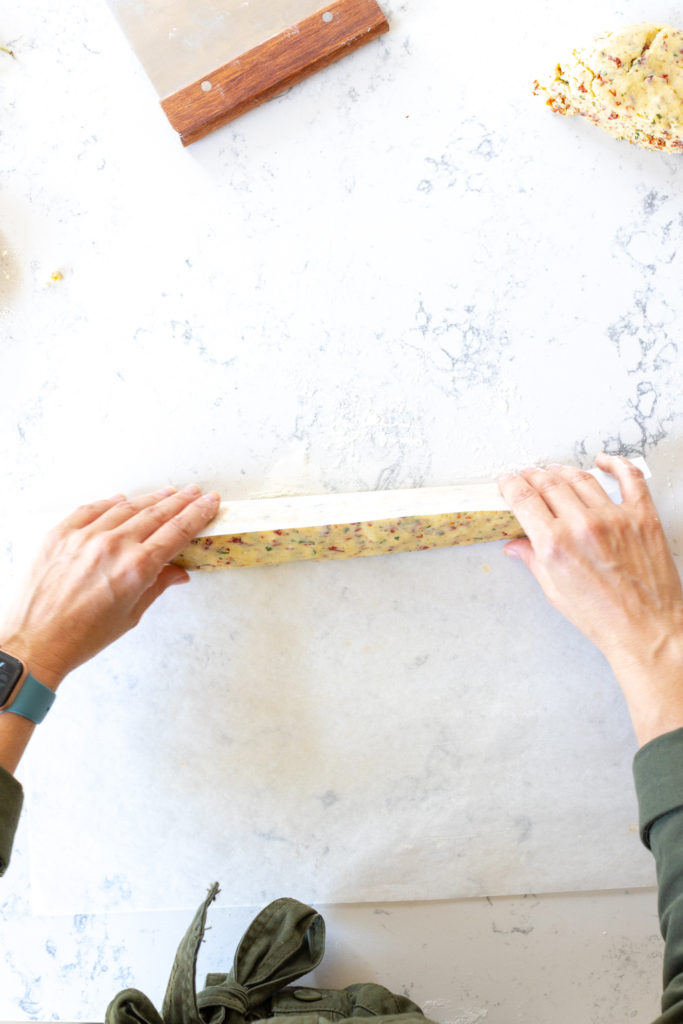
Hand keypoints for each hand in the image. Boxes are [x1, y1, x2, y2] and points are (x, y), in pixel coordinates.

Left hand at [0, 485, 220, 689]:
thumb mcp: (130, 615)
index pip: (177, 531)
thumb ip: (157, 586)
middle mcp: (112, 546)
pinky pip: (91, 509)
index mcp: (135, 568)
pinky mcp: (60, 533)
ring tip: (166, 493)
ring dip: (150, 499)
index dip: (197, 514)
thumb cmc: (81, 637)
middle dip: (180, 501)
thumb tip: (177, 572)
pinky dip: (109, 502)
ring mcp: (84, 536)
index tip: (209, 503)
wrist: (34, 641)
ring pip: (126, 507)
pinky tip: (121, 499)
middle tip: (194, 492)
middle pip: (156, 513)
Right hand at [498, 454, 682, 745]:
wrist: (647, 631)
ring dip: (563, 470)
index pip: (523, 499)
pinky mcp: (642, 517)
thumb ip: (533, 561)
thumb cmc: (604, 619)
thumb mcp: (556, 592)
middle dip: (532, 476)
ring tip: (555, 471)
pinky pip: (630, 478)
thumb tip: (516, 547)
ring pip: (581, 478)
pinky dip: (616, 463)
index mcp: (555, 544)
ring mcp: (615, 518)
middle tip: (527, 475)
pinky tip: (604, 460)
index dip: (510, 485)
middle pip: (549, 484)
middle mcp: (583, 525)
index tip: (507, 481)